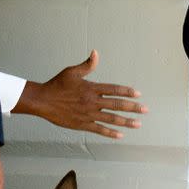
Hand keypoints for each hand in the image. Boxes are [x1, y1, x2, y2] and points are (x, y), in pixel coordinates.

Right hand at [12, 50, 147, 138]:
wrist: (42, 100)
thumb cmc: (56, 85)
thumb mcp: (72, 71)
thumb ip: (87, 65)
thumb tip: (96, 53)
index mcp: (91, 88)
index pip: (114, 90)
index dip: (127, 92)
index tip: (138, 94)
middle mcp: (92, 101)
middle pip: (117, 104)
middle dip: (133, 108)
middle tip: (145, 110)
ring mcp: (88, 114)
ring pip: (111, 119)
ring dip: (126, 122)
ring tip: (138, 124)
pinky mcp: (82, 124)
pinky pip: (99, 129)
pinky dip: (110, 133)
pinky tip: (120, 135)